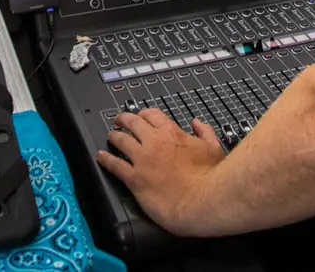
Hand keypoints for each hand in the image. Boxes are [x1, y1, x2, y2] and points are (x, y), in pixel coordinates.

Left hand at [98, 108, 226, 236]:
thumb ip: (205, 132)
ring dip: (113, 136)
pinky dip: (106, 159)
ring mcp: (142, 160)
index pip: (151, 115)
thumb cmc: (209, 178)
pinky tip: (101, 157)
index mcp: (172, 133)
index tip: (140, 116)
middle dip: (123, 120)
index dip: (143, 114)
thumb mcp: (213, 148)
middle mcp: (154, 142)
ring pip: (121, 140)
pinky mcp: (135, 178)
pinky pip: (115, 165)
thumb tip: (198, 124)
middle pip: (132, 123)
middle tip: (119, 121)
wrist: (201, 200)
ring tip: (110, 136)